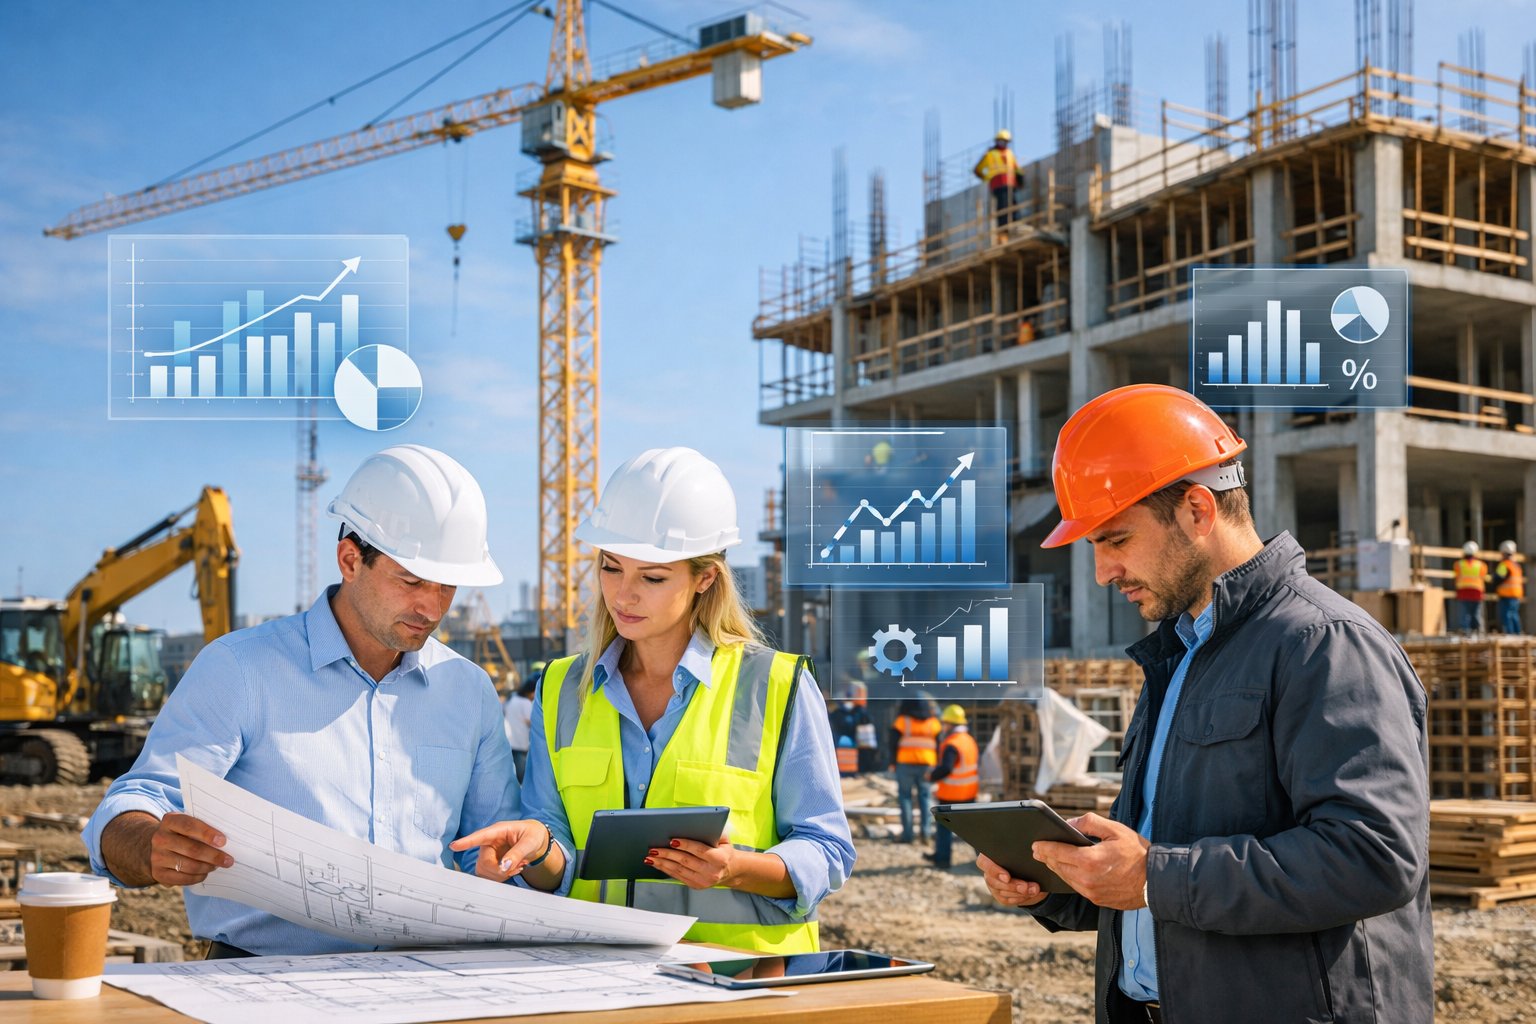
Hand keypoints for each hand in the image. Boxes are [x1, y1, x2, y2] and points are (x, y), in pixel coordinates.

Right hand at [151, 813, 232, 885]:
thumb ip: (204, 827)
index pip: (189, 826)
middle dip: (213, 856)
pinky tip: (204, 874)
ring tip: (216, 866)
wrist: (159, 846)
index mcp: (169, 821)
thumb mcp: (189, 824)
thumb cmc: (183, 833)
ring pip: (189, 865)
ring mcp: (156, 856)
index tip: (223, 841)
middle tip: (228, 860)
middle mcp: (160, 838)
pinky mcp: (158, 872)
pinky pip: (181, 878)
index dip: (207, 833)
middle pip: (192, 849)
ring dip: (207, 867)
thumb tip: (225, 841)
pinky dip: (197, 877)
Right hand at [450, 819, 551, 881]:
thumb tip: (503, 867)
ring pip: (484, 871)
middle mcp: (489, 843)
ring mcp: (489, 854)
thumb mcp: (530, 842)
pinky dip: (502, 878)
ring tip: (518, 866)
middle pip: (483, 862)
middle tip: (517, 866)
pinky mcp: (490, 864)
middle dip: (499, 869)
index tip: (453, 846)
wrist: (537, 841)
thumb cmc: (533, 835)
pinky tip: (513, 870)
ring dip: (501, 874)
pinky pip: (489, 877)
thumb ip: (517, 853)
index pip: (480, 836)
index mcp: (498, 831)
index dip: (466, 842)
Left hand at [645, 836, 737, 889]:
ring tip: (650, 857)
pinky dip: (666, 869)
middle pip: (685, 861)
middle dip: (667, 854)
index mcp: (719, 859)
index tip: (671, 840)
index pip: (699, 850)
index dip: (685, 845)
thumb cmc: (724, 851)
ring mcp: (703, 881)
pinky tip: (657, 864)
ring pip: (678, 870)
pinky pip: (678, 876)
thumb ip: (714, 832)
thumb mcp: (725, 840)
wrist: (730, 870)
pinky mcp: (696, 886)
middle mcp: (711, 872)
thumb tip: (699, 823)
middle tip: (654, 849)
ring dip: (662, 863)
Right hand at [976, 852, 1048, 906]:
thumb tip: (1030, 855)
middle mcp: (989, 872)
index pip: (983, 863)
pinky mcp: (1001, 896)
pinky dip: (1020, 898)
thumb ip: (1019, 852)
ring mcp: (994, 885)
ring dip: (1019, 892)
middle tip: (1025, 887)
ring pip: (1001, 892)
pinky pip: (1008, 900)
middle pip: (993, 881)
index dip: (994, 871)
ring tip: (1034, 889)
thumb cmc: (1023, 855)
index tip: (1007, 877)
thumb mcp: (1022, 852)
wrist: (1030, 869)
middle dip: (1012, 886)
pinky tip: (1030, 894)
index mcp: (989, 856)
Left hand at [1031, 812, 1149, 910]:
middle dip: (1047, 858)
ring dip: (1057, 868)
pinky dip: (1070, 878)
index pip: (1057, 853)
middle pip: (1059, 867)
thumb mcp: (1115, 830)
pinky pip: (1077, 887)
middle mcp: (1087, 879)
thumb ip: (1090, 823)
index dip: (1043, 848)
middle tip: (1038, 851)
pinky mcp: (1097, 900)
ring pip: (1066, 879)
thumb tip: (1070, 823)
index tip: (1034, 844)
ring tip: (1051, 859)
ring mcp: (1091, 892)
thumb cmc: (1137, 853)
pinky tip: (1068, 871)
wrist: (1157, 881)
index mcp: (1090, 860)